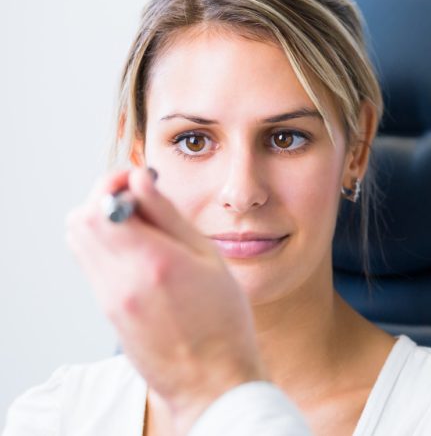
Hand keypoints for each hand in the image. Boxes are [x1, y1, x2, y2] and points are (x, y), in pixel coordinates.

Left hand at [66, 167, 264, 432]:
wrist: (211, 379)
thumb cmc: (223, 320)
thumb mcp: (209, 258)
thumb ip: (170, 216)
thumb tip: (141, 180)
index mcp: (152, 262)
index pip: (103, 205)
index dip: (114, 181)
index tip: (138, 178)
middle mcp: (121, 281)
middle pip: (81, 220)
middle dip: (104, 197)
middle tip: (137, 197)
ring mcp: (108, 299)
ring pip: (80, 241)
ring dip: (102, 220)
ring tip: (140, 224)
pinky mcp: (106, 312)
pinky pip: (91, 264)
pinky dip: (106, 245)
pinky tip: (141, 251)